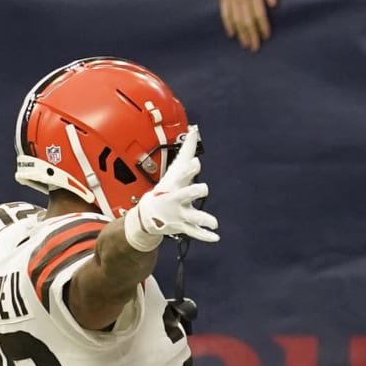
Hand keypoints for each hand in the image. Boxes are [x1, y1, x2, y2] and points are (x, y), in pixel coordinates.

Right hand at [123, 126, 219, 250]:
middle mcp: (177, 199)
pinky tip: (217, 237)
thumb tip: (194, 128)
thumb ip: (187, 150)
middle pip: (187, 194)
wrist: (149, 214)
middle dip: (195, 191)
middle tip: (204, 188)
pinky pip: (195, 233)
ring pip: (193, 217)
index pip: (182, 173)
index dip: (189, 168)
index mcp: (175, 184)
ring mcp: (179, 214)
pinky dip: (205, 236)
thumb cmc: (167, 187)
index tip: (196, 162)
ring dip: (204, 219)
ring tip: (215, 222)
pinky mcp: (183, 227)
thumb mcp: (175, 169)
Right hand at [219, 0, 279, 51]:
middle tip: (255, 47)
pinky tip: (231, 34)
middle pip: (247, 21)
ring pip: (236, 20)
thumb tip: (273, 4)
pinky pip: (225, 13)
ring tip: (245, 44)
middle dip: (251, 36)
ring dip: (241, 34)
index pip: (259, 15)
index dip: (263, 27)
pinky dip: (228, 24)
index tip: (266, 37)